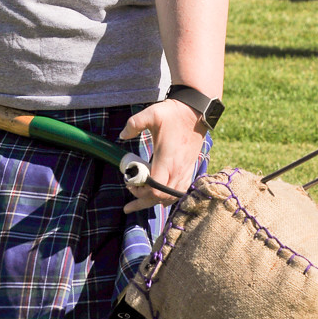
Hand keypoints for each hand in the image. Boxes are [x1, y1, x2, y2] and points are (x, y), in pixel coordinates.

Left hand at [119, 99, 206, 213]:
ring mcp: (185, 171)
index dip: (140, 192)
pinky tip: (160, 199)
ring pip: (171, 197)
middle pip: (160, 197)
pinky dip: (168, 198)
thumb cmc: (173, 114)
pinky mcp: (189, 169)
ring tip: (141, 203)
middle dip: (143, 202)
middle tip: (128, 206)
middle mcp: (177, 169)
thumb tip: (121, 136)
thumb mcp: (151, 114)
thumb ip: (134, 124)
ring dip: (155, 202)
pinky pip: (179, 192)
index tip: (129, 184)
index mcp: (167, 159)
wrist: (195, 112)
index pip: (154, 188)